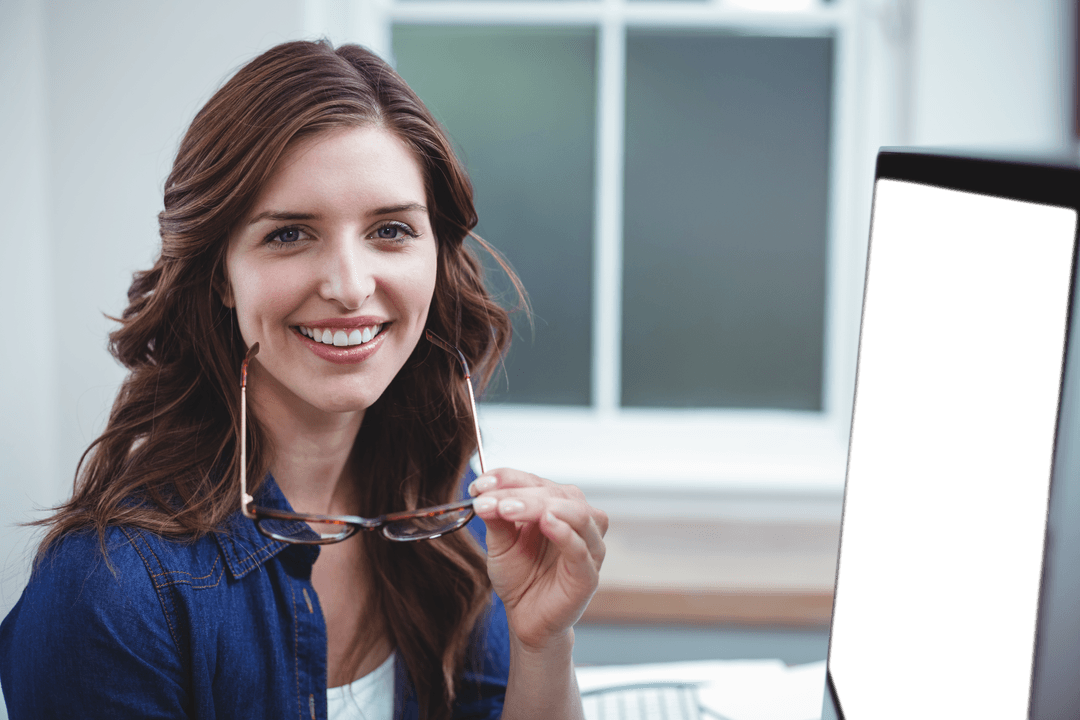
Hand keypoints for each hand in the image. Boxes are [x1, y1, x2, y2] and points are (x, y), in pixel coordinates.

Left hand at [468, 468, 607, 650]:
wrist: (526, 617)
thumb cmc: (519, 575)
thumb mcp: (500, 541)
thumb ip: (496, 517)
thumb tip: (484, 492)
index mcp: (557, 505)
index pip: (536, 481)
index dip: (508, 477)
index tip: (480, 483)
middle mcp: (578, 519)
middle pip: (555, 493)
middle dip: (518, 492)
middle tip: (488, 498)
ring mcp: (588, 546)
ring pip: (575, 513)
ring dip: (538, 506)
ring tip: (508, 508)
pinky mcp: (588, 574)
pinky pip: (581, 549)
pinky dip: (566, 532)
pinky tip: (546, 522)